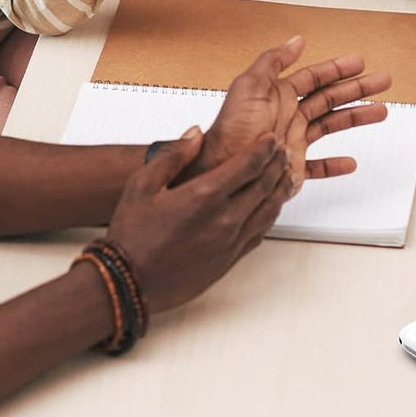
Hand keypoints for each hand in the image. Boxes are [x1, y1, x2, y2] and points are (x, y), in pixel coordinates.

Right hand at [106, 128, 290, 312]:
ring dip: (280, 189)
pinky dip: (271, 216)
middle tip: (283, 152)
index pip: (248, 164)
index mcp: (204, 195)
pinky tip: (271, 208)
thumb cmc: (132, 235)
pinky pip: (260, 234)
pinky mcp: (229, 260)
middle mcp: (223, 219)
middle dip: (277, 164)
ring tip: (286, 175)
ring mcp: (229, 242)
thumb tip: (195, 134)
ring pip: (268, 210)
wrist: (129, 282)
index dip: (264, 148)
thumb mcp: (142, 184)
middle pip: (264, 185)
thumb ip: (173, 155)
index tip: (270, 139)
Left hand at [190, 37, 388, 194]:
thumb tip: (296, 40)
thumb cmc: (232, 129)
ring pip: (331, 126)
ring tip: (380, 111)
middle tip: (382, 81)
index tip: (359, 62)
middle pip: (329, 98)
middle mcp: (288, 115)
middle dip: (357, 89)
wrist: (225, 168)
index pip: (315, 77)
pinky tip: (349, 162)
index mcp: (279, 95)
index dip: (337, 68)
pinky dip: (334, 165)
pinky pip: (318, 165)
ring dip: (355, 118)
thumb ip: (273, 61)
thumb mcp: (250, 85)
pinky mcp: (293, 167)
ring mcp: (293, 140)